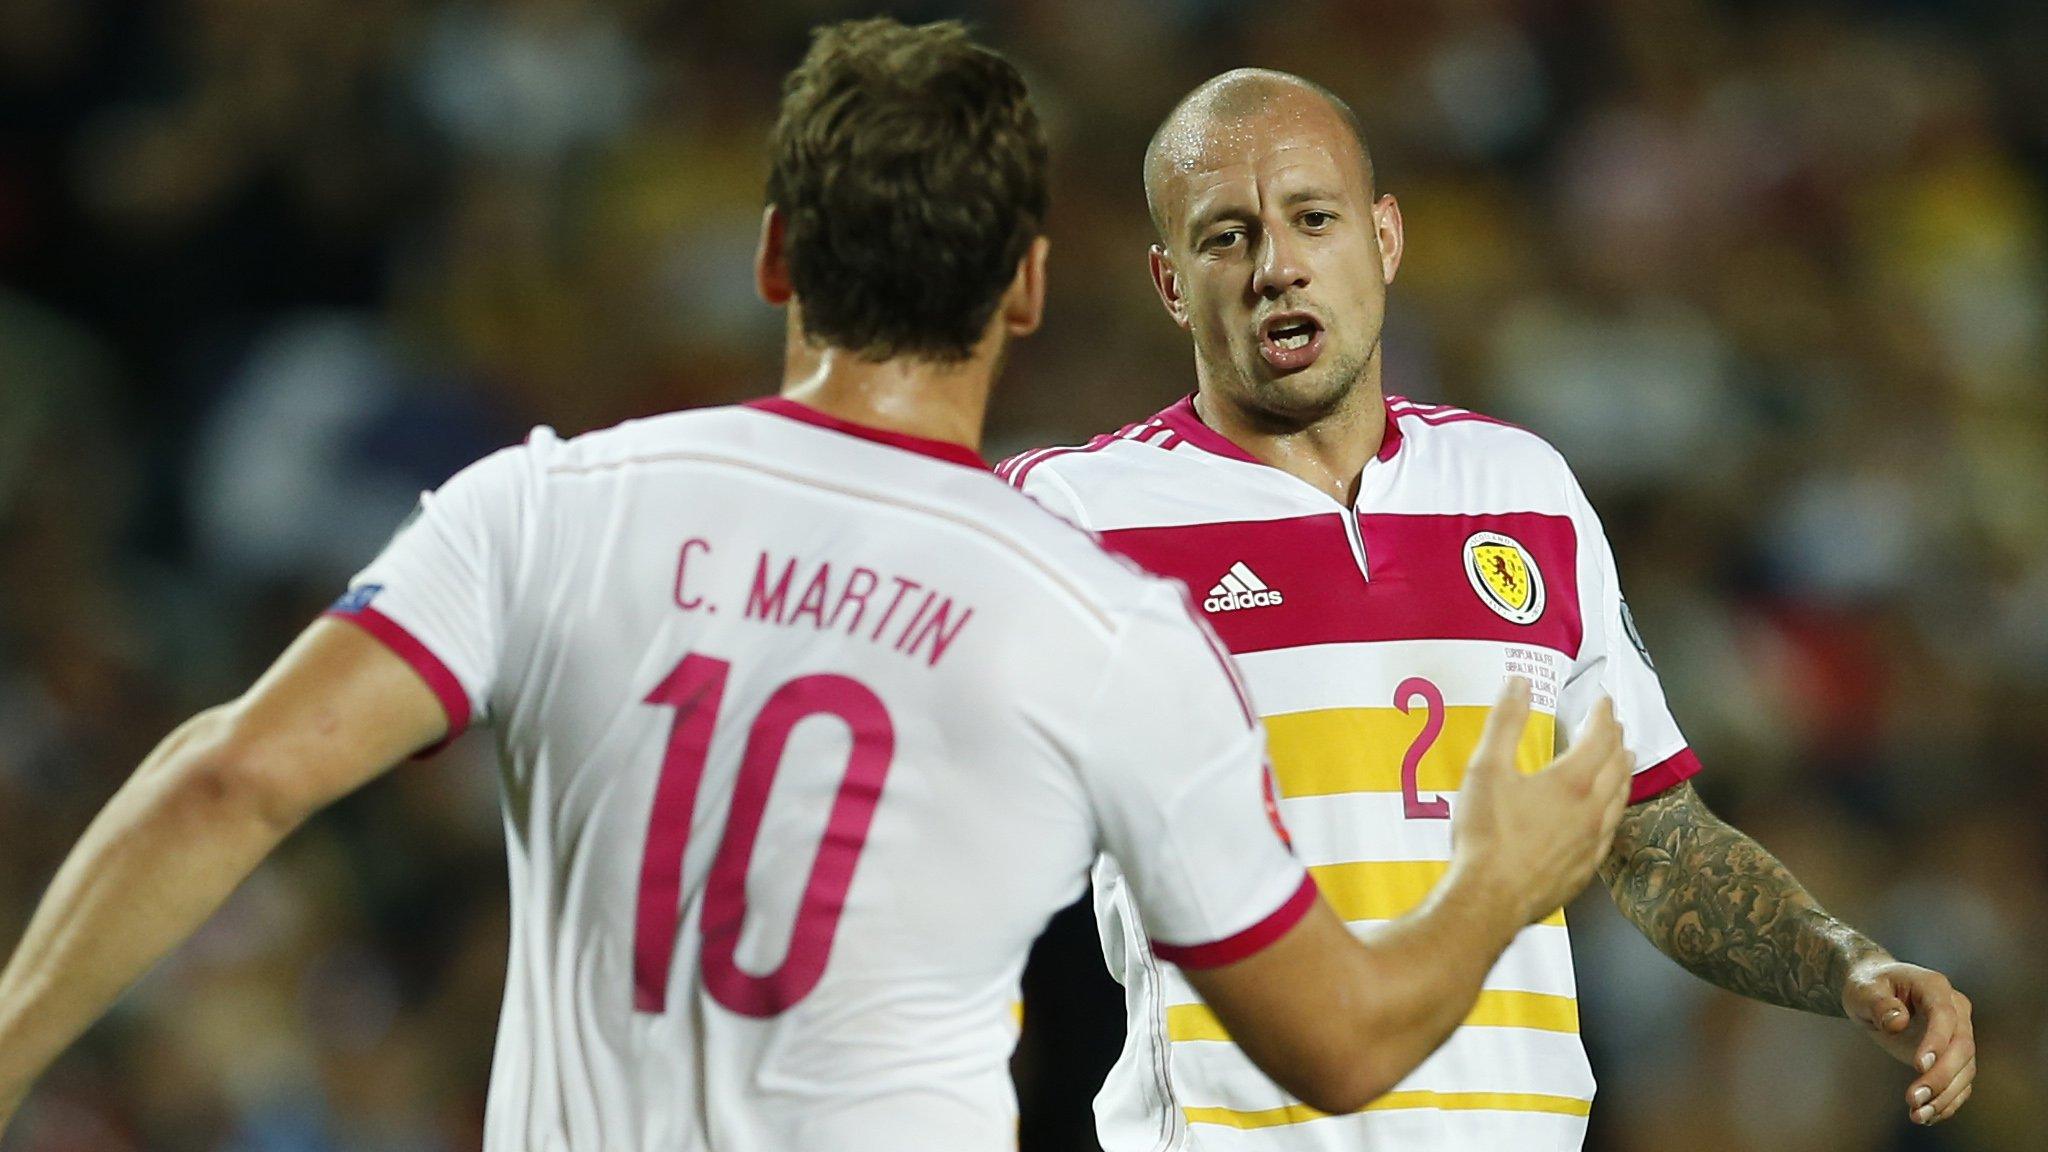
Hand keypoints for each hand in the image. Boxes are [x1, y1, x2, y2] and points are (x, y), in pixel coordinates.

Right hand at [1449, 679, 1633, 926]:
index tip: (1604, 701)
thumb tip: (1519, 682)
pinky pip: (1609, 832)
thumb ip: (1505, 722)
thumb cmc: (1485, 834)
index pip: (1599, 737)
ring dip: (1623, 774)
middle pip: (1617, 766)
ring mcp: (1592, 843)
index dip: (1603, 715)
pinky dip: (1613, 811)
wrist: (1489, 899)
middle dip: (1617, 740)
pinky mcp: (1584, 870)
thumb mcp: (1487, 769)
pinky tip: (1604, 817)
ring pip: (1619, 801)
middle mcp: (1592, 810)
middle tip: (1615, 726)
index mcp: (1572, 781)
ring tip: (1624, 761)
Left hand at [1843, 959, 1974, 1125]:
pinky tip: (1927, 1116)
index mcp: (1935, 987)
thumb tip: (1898, 1022)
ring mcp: (1958, 1033)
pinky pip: (1960, 1082)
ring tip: (1918, 1115)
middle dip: (1941, 1076)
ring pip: (1965, 1069)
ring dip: (1945, 1095)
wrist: (1874, 991)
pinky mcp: (1952, 1055)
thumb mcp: (1863, 989)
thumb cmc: (1868, 986)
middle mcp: (1956, 1010)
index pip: (1944, 1016)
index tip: (1919, 1065)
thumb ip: (1879, 1003)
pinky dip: (1947, 1101)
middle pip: (1961, 1047)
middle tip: (1914, 1098)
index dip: (1936, 1041)